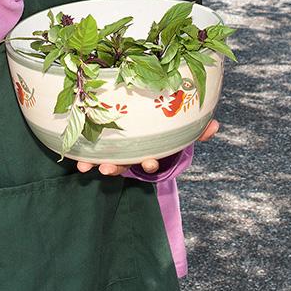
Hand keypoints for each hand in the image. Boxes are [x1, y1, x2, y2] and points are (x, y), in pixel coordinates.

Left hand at [76, 119, 220, 175]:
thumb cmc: (167, 127)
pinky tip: (75, 159)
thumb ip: (198, 130)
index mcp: (151, 150)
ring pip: (107, 159)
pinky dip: (83, 156)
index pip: (151, 159)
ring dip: (96, 164)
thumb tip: (215, 126)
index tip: (148, 163)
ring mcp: (118, 150)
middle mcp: (133, 153)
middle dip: (118, 167)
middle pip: (125, 163)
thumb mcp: (181, 129)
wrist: (151, 120)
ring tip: (86, 167)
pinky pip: (92, 151)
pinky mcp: (102, 143)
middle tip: (109, 169)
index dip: (149, 163)